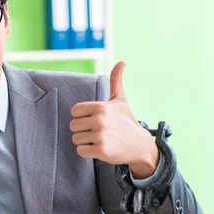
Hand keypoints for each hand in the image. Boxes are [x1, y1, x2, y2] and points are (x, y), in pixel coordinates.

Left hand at [70, 61, 159, 178]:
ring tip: (100, 139)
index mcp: (101, 107)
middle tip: (99, 131)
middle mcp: (100, 120)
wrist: (140, 145)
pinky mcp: (101, 151)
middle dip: (83, 130)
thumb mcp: (120, 100)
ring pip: (75, 139)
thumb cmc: (126, 121)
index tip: (94, 119)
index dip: (82, 116)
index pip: (75, 111)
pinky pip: (80, 151)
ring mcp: (100, 136)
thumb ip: (116, 81)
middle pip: (73, 126)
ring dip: (85, 141)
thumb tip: (122, 61)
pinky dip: (87, 152)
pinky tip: (100, 148)